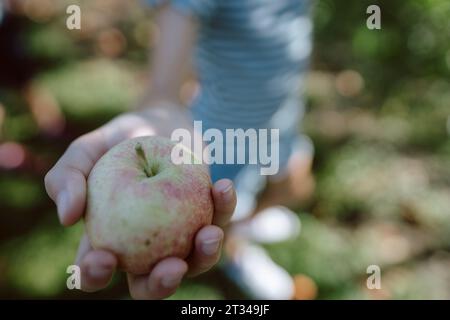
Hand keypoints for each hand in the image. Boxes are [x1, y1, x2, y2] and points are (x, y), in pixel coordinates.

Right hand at [45, 106, 235, 298]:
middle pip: (150, 284)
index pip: (97, 270)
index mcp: (110, 238)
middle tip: (172, 267)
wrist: (162, 122)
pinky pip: (219, 221)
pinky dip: (224, 208)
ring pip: (194, 263)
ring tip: (209, 233)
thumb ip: (66, 176)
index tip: (105, 257)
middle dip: (160, 285)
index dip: (96, 274)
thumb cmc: (121, 140)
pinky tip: (222, 187)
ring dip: (205, 256)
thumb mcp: (87, 149)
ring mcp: (180, 235)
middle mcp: (146, 246)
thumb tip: (67, 217)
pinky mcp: (208, 216)